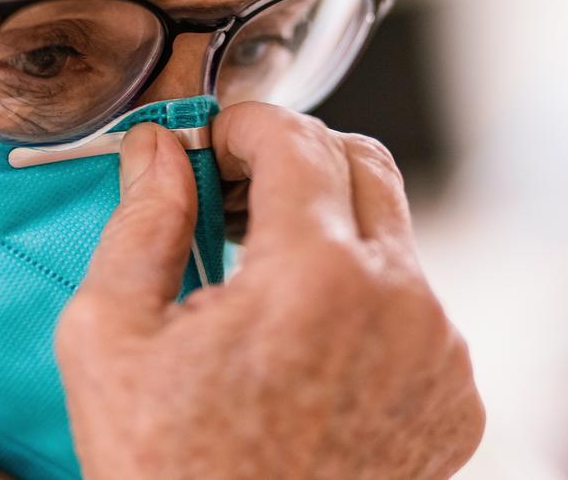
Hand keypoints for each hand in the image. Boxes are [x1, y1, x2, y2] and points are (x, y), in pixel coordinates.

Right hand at [56, 102, 484, 478]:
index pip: (297, 139)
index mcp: (316, 277)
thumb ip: (142, 223)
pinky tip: (302, 342)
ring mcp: (440, 354)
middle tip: (237, 190)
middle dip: (297, 156)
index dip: (246, 123)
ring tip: (260, 278)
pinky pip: (413, 305)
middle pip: (363, 162)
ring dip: (330, 228)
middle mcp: (401, 304)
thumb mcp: (112, 339)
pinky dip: (361, 296)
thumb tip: (158, 149)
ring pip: (391, 234)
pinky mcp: (454, 397)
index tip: (214, 140)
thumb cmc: (168, 471)